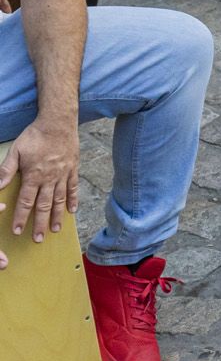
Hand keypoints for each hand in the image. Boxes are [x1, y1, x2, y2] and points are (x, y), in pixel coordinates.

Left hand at [0, 119, 79, 268]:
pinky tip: (72, 211)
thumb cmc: (35, 135)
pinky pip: (73, 187)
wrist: (59, 122)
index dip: (20, 217)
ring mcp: (63, 174)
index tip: (17, 231)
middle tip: (38, 238)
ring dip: (56, 216)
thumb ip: (7, 170)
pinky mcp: (73, 169)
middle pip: (44, 205)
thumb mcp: (16, 151)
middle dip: (40, 223)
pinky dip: (73, 200)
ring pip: (59, 200)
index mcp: (34, 175)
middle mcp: (50, 178)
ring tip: (55, 230)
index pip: (26, 201)